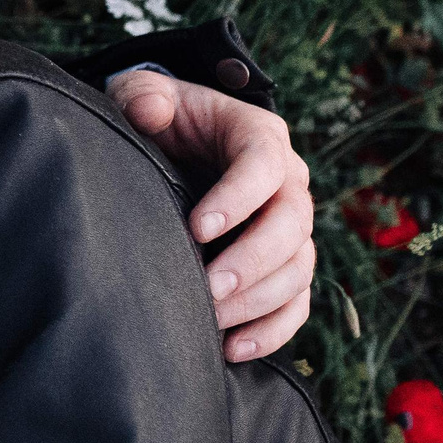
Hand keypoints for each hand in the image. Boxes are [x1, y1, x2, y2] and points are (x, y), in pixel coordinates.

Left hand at [110, 70, 313, 360]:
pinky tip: (234, 348)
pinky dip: (273, 330)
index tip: (197, 228)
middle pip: (291, 224)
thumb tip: (152, 110)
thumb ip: (143, 95)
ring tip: (213, 321)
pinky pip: (297, 302)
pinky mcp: (285, 265)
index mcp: (258, 135)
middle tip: (208, 287)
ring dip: (260, 300)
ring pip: (299, 268)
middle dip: (252, 260)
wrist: (177, 144)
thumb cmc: (159, 118)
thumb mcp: (144, 94)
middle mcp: (287, 182)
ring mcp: (291, 226)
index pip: (263, 164)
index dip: (238, 198)